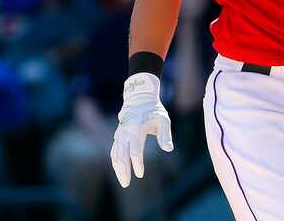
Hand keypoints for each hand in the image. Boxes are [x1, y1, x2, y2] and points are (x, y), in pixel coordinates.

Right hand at [110, 73, 173, 187]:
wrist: (139, 98)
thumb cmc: (154, 110)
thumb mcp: (164, 119)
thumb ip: (165, 135)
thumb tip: (169, 149)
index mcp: (136, 128)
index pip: (135, 150)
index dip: (137, 163)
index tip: (140, 175)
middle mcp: (125, 132)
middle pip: (121, 155)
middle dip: (123, 170)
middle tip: (126, 184)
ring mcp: (119, 134)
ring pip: (115, 154)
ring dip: (118, 168)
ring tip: (123, 181)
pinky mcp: (118, 136)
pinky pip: (114, 151)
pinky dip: (116, 162)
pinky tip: (120, 171)